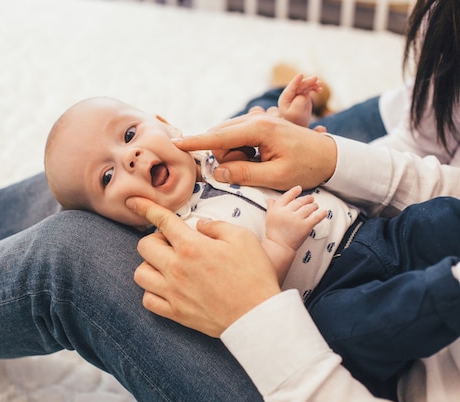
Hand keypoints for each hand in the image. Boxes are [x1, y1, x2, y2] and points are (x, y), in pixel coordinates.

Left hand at [127, 197, 280, 337]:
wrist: (257, 316)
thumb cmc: (254, 276)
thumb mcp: (243, 238)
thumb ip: (216, 226)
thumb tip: (199, 225)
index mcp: (192, 246)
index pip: (161, 220)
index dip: (145, 207)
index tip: (134, 202)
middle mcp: (176, 268)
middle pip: (144, 246)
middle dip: (155, 239)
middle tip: (172, 243)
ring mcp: (173, 292)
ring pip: (140, 273)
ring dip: (150, 265)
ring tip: (167, 266)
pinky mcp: (175, 313)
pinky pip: (147, 300)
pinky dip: (152, 291)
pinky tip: (166, 287)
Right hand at [175, 112, 336, 189]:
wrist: (331, 156)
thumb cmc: (307, 167)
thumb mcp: (276, 176)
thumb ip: (244, 174)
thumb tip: (218, 172)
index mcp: (259, 129)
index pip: (219, 137)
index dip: (196, 143)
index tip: (175, 143)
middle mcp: (256, 120)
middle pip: (221, 139)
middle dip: (228, 158)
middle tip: (254, 170)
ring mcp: (258, 121)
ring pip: (228, 140)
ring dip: (236, 156)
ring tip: (261, 165)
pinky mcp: (260, 126)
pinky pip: (238, 139)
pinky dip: (242, 152)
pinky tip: (260, 158)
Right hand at [261, 186, 326, 283]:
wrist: (279, 247)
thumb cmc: (274, 233)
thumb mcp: (269, 218)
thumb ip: (271, 207)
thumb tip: (271, 199)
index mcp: (277, 209)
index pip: (287, 196)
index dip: (294, 191)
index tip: (299, 188)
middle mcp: (287, 212)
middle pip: (299, 202)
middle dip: (307, 199)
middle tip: (311, 199)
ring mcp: (296, 219)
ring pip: (309, 208)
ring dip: (314, 206)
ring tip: (315, 206)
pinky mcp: (305, 226)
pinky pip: (316, 217)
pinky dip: (321, 214)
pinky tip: (324, 212)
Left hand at [278, 74, 322, 126]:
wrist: (299, 123)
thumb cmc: (296, 119)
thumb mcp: (296, 112)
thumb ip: (299, 102)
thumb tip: (305, 94)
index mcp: (284, 99)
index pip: (290, 88)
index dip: (296, 81)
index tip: (301, 75)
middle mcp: (290, 94)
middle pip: (299, 85)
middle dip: (307, 81)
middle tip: (316, 78)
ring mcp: (297, 93)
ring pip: (305, 85)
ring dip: (313, 83)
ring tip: (320, 85)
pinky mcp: (303, 93)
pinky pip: (309, 87)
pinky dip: (315, 87)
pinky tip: (320, 90)